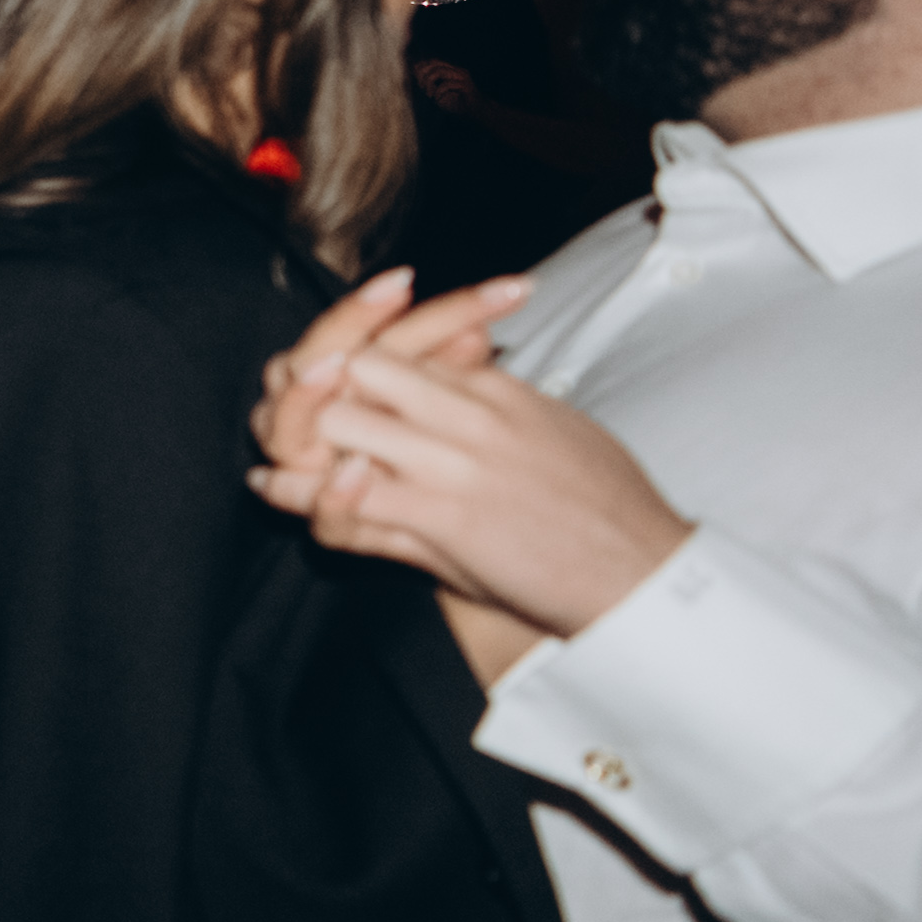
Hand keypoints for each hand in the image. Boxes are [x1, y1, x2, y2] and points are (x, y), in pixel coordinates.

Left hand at [247, 280, 682, 638]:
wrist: (647, 572)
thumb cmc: (607, 507)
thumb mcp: (554, 427)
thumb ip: (495, 392)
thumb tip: (461, 359)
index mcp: (496, 389)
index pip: (399, 349)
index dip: (350, 365)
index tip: (323, 382)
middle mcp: (469, 414)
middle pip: (357, 368)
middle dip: (312, 388)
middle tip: (282, 410)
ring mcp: (453, 463)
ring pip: (338, 421)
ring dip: (299, 437)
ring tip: (273, 453)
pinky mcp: (443, 516)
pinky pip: (346, 495)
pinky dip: (305, 493)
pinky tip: (277, 491)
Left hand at [410, 58, 490, 117]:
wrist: (476, 112)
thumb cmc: (456, 103)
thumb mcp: (437, 92)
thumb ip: (428, 83)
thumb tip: (414, 71)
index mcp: (451, 70)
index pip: (433, 61)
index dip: (421, 68)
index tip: (417, 81)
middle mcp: (457, 71)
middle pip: (434, 63)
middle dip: (423, 75)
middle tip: (422, 88)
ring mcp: (462, 77)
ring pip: (440, 71)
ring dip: (429, 82)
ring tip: (429, 94)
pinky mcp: (466, 86)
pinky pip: (447, 84)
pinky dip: (438, 92)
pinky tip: (437, 99)